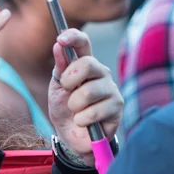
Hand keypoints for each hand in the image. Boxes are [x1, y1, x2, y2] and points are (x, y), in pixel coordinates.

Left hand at [48, 29, 122, 164]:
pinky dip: (81, 120)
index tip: (61, 39)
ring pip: (88, 92)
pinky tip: (83, 122)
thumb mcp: (57, 88)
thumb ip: (60, 68)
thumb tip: (58, 45)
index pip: (84, 44)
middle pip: (88, 64)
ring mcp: (111, 89)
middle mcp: (101, 73)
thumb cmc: (64, 109)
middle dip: (70, 80)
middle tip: (66, 90)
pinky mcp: (117, 108)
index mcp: (85, 64)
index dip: (74, 37)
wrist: (71, 136)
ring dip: (74, 105)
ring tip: (75, 111)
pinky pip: (93, 112)